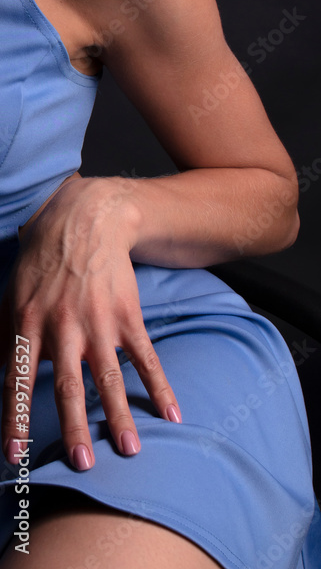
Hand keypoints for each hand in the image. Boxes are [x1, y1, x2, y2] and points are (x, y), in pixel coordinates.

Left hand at [0, 175, 181, 470]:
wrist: (86, 219)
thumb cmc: (42, 261)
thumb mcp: (10, 294)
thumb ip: (3, 337)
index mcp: (29, 322)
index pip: (20, 379)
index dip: (15, 417)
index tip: (15, 454)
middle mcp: (63, 325)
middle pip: (68, 385)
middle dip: (74, 427)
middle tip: (81, 463)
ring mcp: (99, 321)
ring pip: (109, 376)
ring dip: (119, 415)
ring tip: (129, 450)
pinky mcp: (127, 315)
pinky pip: (145, 355)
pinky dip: (160, 385)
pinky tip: (172, 413)